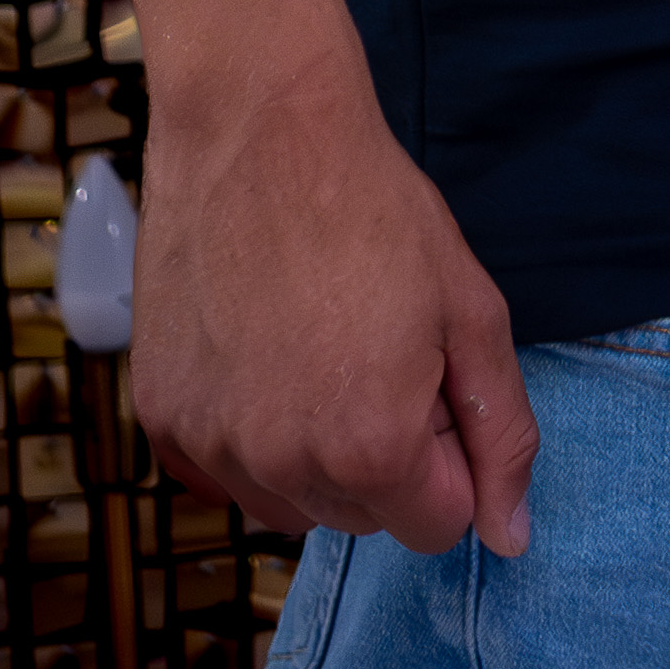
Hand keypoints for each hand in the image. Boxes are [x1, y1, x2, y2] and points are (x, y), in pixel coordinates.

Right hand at [132, 47, 535, 558]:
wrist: (260, 131)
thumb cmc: (375, 211)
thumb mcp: (472, 312)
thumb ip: (501, 434)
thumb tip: (510, 537)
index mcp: (372, 450)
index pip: (437, 526)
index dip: (448, 453)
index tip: (429, 377)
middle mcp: (283, 468)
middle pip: (363, 518)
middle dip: (386, 454)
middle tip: (375, 349)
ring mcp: (212, 447)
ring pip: (291, 503)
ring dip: (313, 452)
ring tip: (316, 346)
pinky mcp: (160, 418)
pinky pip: (223, 471)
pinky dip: (248, 431)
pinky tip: (259, 351)